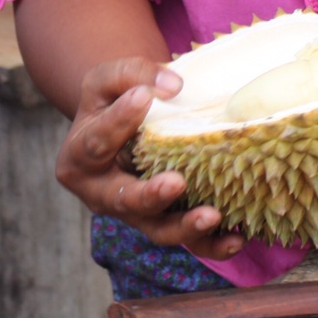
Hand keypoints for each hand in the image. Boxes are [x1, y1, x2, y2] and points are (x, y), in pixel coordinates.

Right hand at [55, 58, 246, 260]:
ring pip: (156, 228)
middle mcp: (102, 193)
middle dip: (150, 195)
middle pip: (123, 200)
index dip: (118, 121)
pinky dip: (211, 243)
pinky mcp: (164, 220)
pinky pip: (186, 240)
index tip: (143, 98)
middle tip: (176, 182)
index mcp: (80, 156)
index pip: (95, 142)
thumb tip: (172, 86)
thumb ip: (133, 74)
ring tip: (213, 216)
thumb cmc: (115, 98)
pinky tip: (237, 239)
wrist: (121, 125)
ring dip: (185, 226)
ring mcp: (134, 212)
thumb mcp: (110, 78)